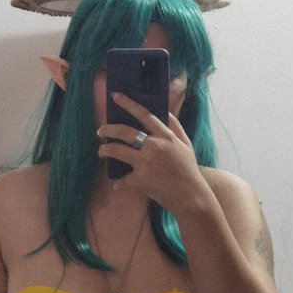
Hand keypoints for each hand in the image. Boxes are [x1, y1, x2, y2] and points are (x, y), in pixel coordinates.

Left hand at [97, 92, 211, 213]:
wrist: (190, 196)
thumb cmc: (189, 170)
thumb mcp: (186, 145)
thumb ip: (176, 128)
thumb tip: (167, 113)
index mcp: (166, 136)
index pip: (144, 115)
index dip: (128, 104)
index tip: (115, 96)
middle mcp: (154, 146)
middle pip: (124, 132)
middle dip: (108, 129)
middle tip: (101, 131)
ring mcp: (145, 163)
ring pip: (117, 151)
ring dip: (106, 150)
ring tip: (102, 152)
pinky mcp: (140, 180)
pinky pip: (123, 180)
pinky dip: (119, 183)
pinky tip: (117, 184)